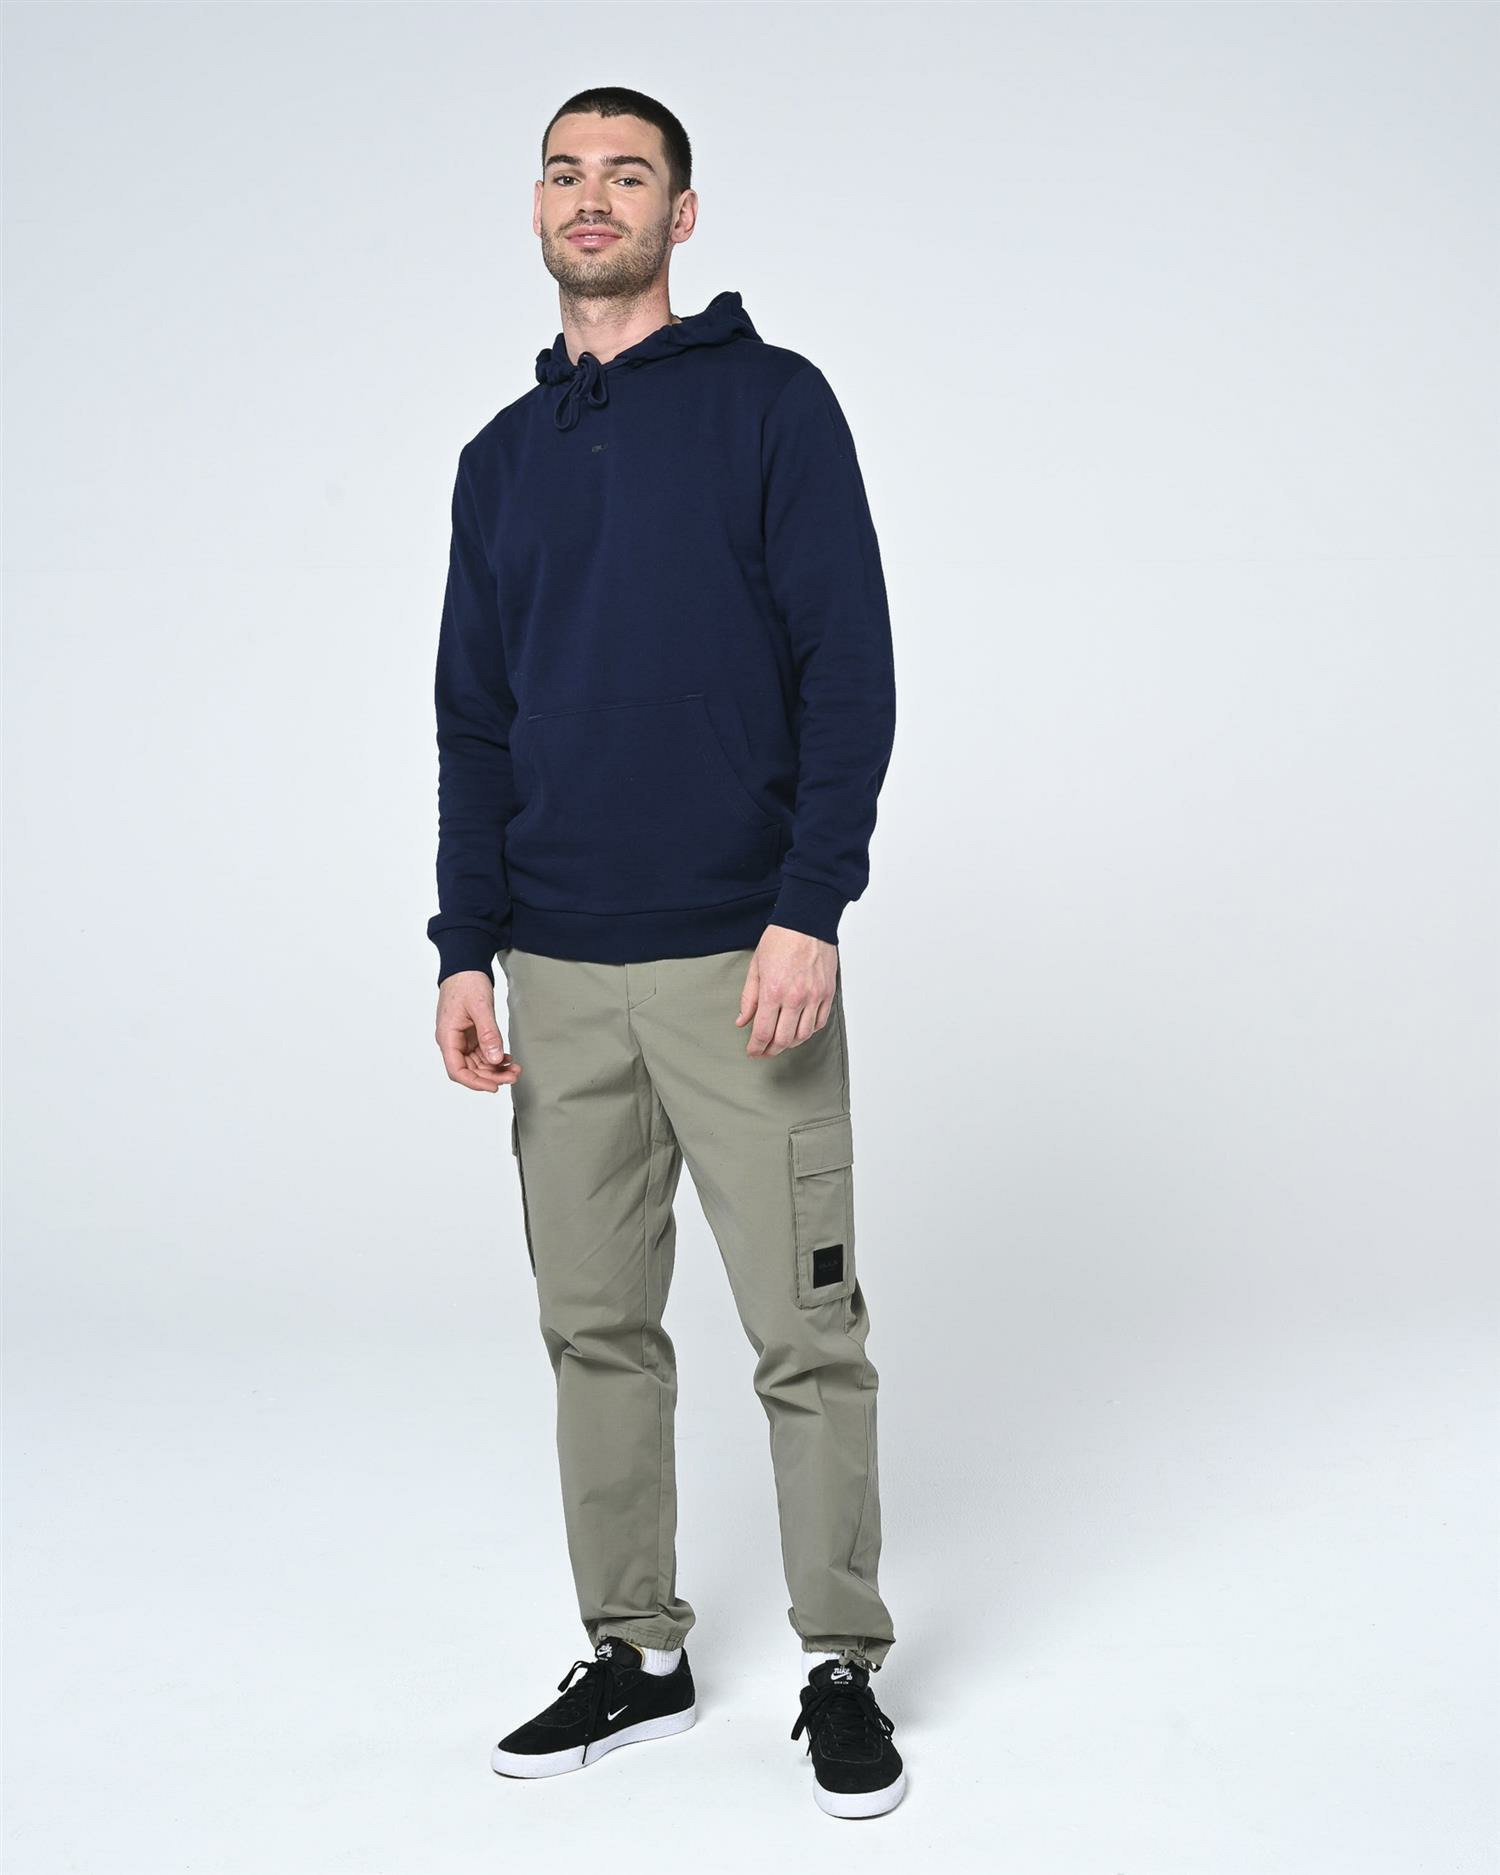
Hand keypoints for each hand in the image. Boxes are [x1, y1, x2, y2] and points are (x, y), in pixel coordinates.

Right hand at [435, 971, 521, 1092]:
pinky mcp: (470, 1034)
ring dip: (495, 1069)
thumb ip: (488, 1033)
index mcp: (448, 1036)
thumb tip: (495, 1059)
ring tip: (515, 1069)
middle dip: (491, 1076)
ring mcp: (461, 1038)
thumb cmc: (466, 982)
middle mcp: (452, 1041)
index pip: (457, 1069)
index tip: (494, 1086)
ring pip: (477, 1063)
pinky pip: (481, 1053)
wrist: (465, 966)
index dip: (475, 1082)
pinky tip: (508, 1059)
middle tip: (514, 1076)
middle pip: (469, 1070)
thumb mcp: (480, 1007)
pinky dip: (494, 1058)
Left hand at [735, 926, 837, 1056]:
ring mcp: (814, 996)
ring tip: (781, 1042)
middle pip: (783, 1039)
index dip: (756, 1047)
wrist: (807, 922)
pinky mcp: (828, 993)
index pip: (763, 1032)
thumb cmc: (780, 939)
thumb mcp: (756, 967)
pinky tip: (800, 1029)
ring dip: (791, 1043)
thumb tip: (742, 1021)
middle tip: (764, 1051)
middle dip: (771, 1050)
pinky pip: (820, 1022)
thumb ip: (748, 998)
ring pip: (804, 1035)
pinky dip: (809, 1031)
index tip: (752, 1052)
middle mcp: (795, 998)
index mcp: (773, 991)